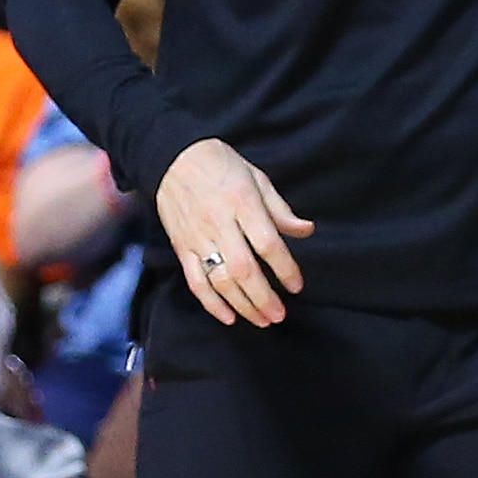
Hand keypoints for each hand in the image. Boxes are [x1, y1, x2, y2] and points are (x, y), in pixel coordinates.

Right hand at [159, 138, 314, 326]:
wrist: (171, 157)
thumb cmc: (221, 166)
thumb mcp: (257, 178)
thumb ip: (280, 209)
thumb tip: (306, 231)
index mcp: (242, 203)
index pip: (268, 244)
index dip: (285, 269)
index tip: (297, 286)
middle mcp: (219, 223)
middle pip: (244, 269)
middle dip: (263, 297)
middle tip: (280, 315)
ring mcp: (197, 237)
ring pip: (220, 280)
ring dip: (242, 305)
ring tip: (262, 320)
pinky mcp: (180, 247)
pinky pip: (195, 281)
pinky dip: (211, 303)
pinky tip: (228, 317)